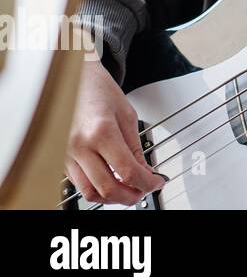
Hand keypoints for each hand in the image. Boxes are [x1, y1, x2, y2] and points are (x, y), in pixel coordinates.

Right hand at [65, 56, 165, 205]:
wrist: (72, 78)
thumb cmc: (97, 90)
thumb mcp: (126, 115)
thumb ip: (135, 147)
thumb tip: (146, 171)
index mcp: (101, 132)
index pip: (127, 171)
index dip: (147, 183)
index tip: (157, 183)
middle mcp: (80, 146)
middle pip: (107, 188)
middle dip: (131, 196)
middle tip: (145, 191)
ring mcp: (66, 154)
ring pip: (89, 191)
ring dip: (112, 198)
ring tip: (129, 190)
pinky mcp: (60, 158)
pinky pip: (78, 183)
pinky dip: (96, 188)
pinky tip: (110, 182)